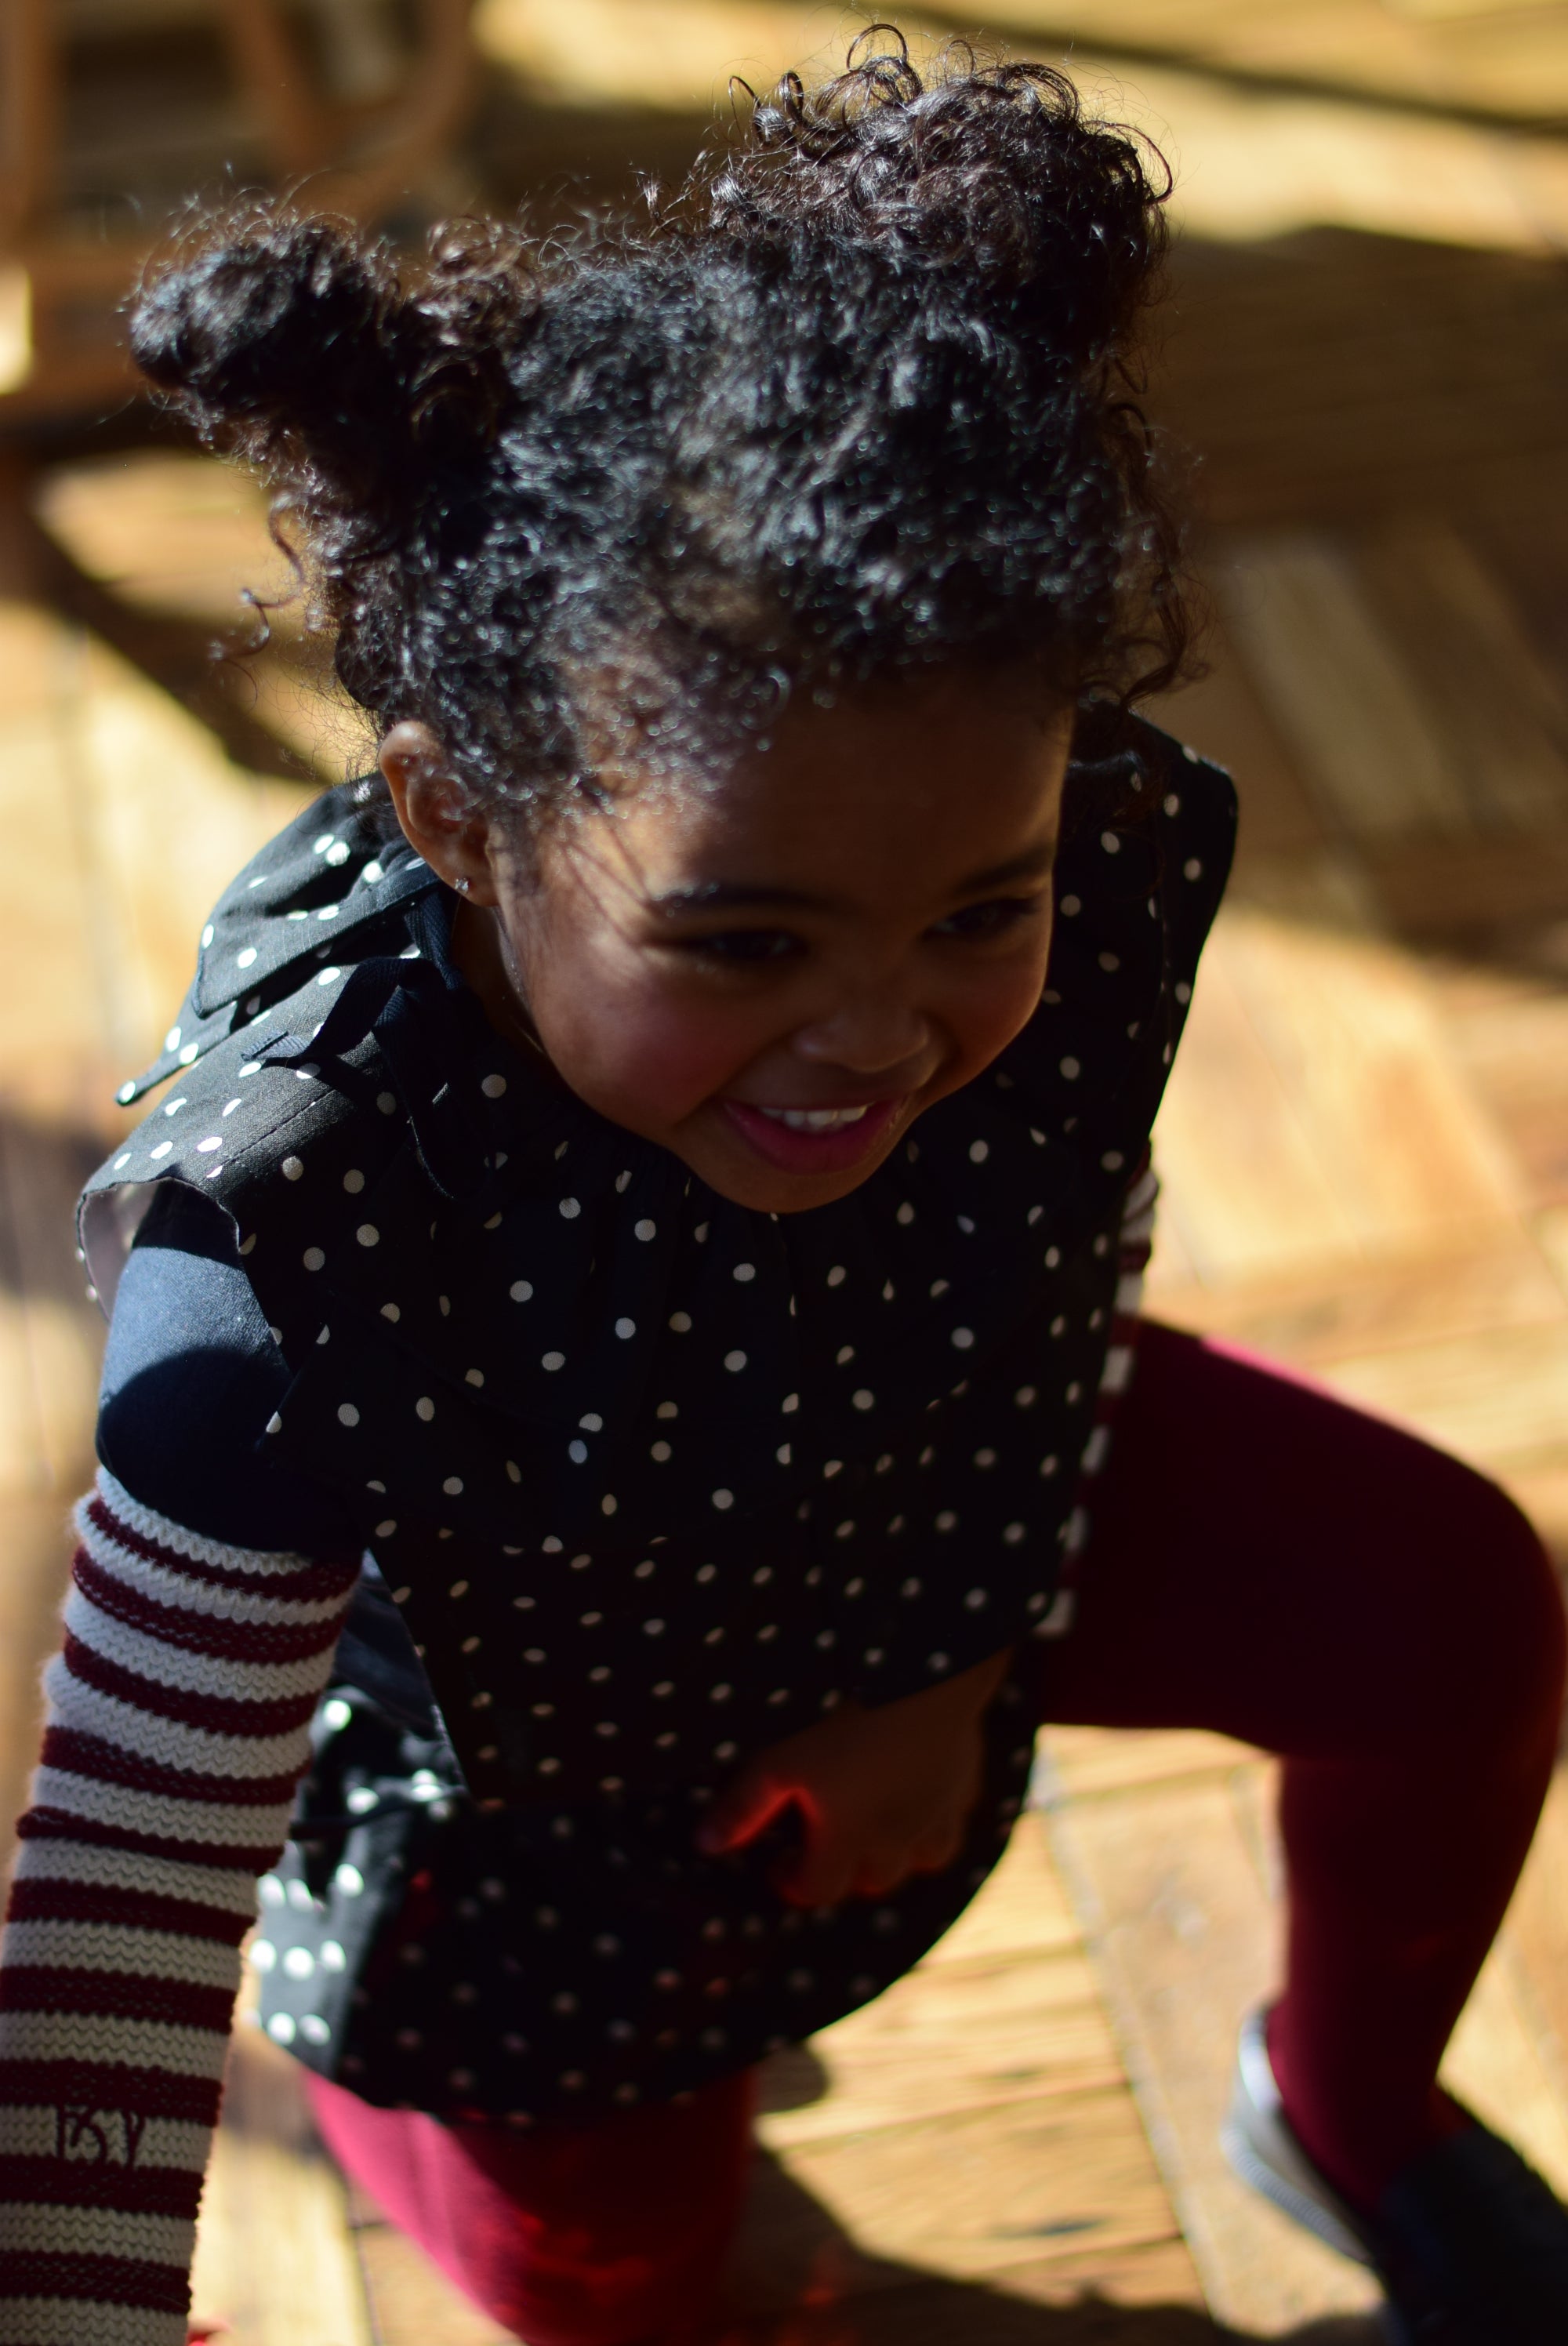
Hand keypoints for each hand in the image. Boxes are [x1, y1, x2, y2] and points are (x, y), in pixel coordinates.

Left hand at [697, 1647, 1013, 1905]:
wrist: (925, 1674)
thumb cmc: (844, 1718)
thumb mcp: (779, 1760)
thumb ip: (744, 1806)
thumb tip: (706, 1845)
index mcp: (848, 1839)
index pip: (819, 1891)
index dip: (792, 1883)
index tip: (778, 1865)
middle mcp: (897, 1838)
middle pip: (873, 1882)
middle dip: (845, 1872)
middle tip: (822, 1840)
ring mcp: (937, 1811)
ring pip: (924, 1860)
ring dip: (897, 1854)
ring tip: (873, 1823)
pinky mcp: (964, 1779)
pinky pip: (954, 1816)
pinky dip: (934, 1815)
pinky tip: (917, 1788)